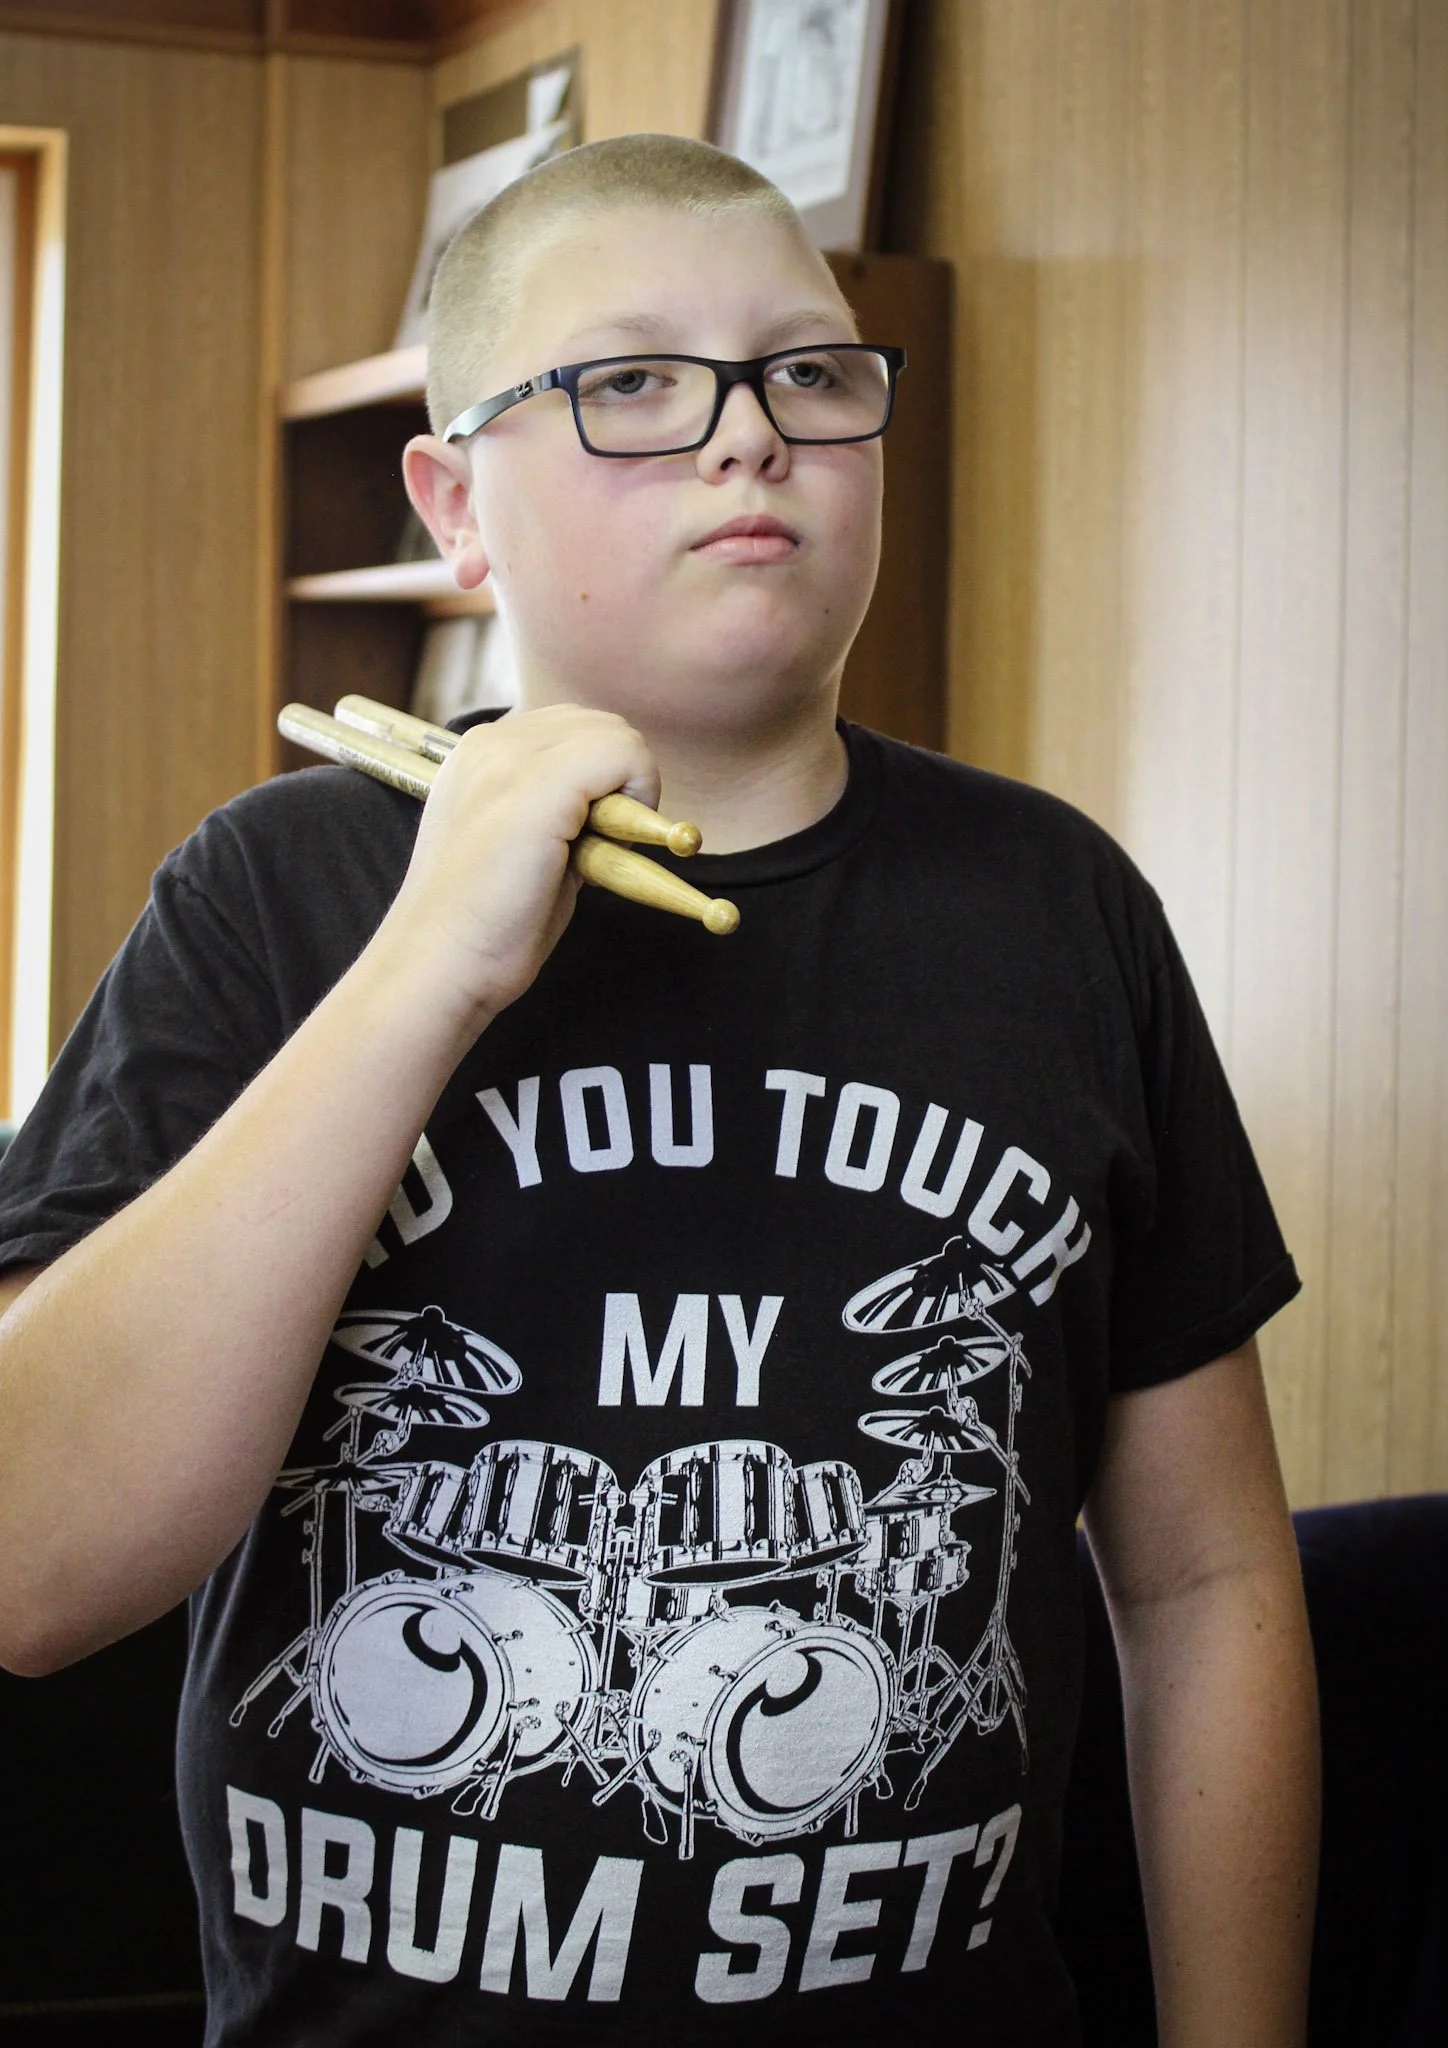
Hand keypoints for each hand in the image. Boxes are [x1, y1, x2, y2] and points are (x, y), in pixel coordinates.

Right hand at [372, 705, 658, 1035]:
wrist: (439, 963)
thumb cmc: (483, 924)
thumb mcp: (519, 847)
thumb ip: (557, 811)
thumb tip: (615, 800)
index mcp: (477, 757)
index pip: (568, 729)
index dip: (596, 779)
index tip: (583, 835)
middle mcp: (489, 744)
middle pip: (596, 723)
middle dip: (618, 778)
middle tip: (601, 842)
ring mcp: (510, 758)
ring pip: (614, 733)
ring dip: (630, 787)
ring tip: (600, 846)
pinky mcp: (539, 784)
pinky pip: (623, 754)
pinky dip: (639, 794)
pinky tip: (611, 844)